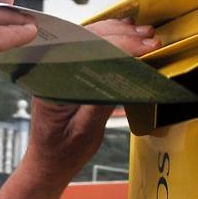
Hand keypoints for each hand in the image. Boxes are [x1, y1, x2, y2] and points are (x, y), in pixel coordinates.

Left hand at [21, 19, 162, 183]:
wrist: (48, 164)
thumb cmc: (63, 153)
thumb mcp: (86, 132)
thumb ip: (102, 103)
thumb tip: (126, 74)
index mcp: (50, 86)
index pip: (84, 55)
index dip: (117, 46)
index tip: (142, 47)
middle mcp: (50, 73)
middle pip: (85, 41)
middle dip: (120, 36)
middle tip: (149, 38)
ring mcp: (57, 70)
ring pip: (87, 40)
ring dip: (116, 34)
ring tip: (143, 34)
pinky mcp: (67, 73)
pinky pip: (87, 48)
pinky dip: (108, 40)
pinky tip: (125, 34)